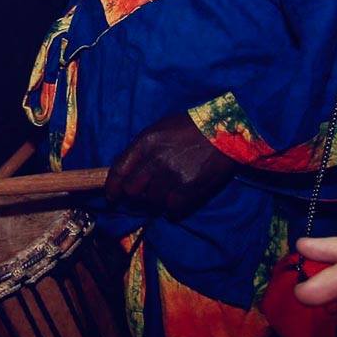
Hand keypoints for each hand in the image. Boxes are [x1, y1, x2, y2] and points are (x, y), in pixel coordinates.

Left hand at [105, 111, 238, 219]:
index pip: (119, 170)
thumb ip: (141, 149)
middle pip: (132, 190)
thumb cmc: (190, 127)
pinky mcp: (188, 189)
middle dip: (136, 194)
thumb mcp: (160, 128)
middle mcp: (156, 160)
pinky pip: (171, 209)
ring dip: (157, 200)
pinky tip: (178, 199)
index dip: (113, 187)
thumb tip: (127, 171)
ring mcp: (172, 176)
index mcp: (146, 142)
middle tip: (145, 193)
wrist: (223, 129)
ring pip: (152, 201)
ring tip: (168, 190)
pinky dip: (173, 208)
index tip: (113, 195)